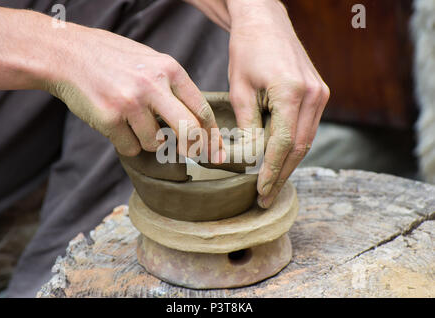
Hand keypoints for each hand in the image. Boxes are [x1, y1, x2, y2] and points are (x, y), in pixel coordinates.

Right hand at [44, 24, 225, 162]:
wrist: (66, 54)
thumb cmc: (112, 59)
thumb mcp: (150, 62)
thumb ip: (173, 87)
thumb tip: (196, 123)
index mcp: (170, 69)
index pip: (202, 110)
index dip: (212, 136)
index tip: (215, 153)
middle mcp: (153, 85)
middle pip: (188, 131)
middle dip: (192, 150)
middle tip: (189, 156)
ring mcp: (131, 102)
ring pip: (156, 144)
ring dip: (148, 142)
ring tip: (132, 123)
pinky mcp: (110, 118)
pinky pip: (130, 148)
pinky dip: (126, 144)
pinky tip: (115, 125)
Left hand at [227, 0, 329, 207]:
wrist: (266, 23)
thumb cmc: (248, 52)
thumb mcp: (239, 90)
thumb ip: (248, 127)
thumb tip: (250, 160)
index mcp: (291, 92)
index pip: (283, 143)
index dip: (271, 171)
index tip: (260, 191)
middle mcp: (313, 95)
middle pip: (299, 148)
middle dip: (281, 175)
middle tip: (266, 197)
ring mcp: (320, 94)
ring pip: (306, 141)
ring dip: (288, 165)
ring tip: (271, 185)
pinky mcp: (319, 94)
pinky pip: (307, 129)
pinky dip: (293, 148)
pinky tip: (280, 161)